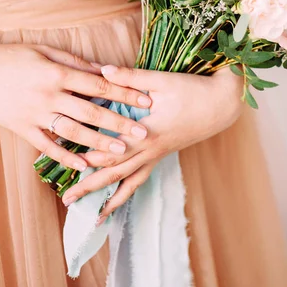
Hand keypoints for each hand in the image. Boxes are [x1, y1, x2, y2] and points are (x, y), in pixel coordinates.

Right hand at [0, 41, 151, 171]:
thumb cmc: (13, 57)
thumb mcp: (45, 51)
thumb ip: (76, 62)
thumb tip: (104, 69)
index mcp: (58, 73)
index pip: (99, 85)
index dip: (125, 93)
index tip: (145, 100)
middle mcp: (49, 96)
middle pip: (91, 112)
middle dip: (119, 122)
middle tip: (142, 132)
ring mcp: (35, 114)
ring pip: (72, 132)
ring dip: (98, 143)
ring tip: (120, 151)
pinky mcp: (22, 129)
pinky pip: (46, 146)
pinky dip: (64, 157)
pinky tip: (82, 165)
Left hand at [62, 66, 244, 217]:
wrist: (222, 104)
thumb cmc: (193, 90)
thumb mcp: (162, 80)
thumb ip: (131, 77)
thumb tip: (102, 70)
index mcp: (148, 132)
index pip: (112, 150)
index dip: (88, 157)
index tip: (65, 163)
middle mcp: (151, 149)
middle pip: (115, 174)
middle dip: (90, 187)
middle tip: (67, 200)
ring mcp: (158, 154)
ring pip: (129, 182)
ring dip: (109, 199)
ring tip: (92, 216)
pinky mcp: (163, 153)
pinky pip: (142, 177)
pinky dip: (127, 191)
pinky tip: (117, 199)